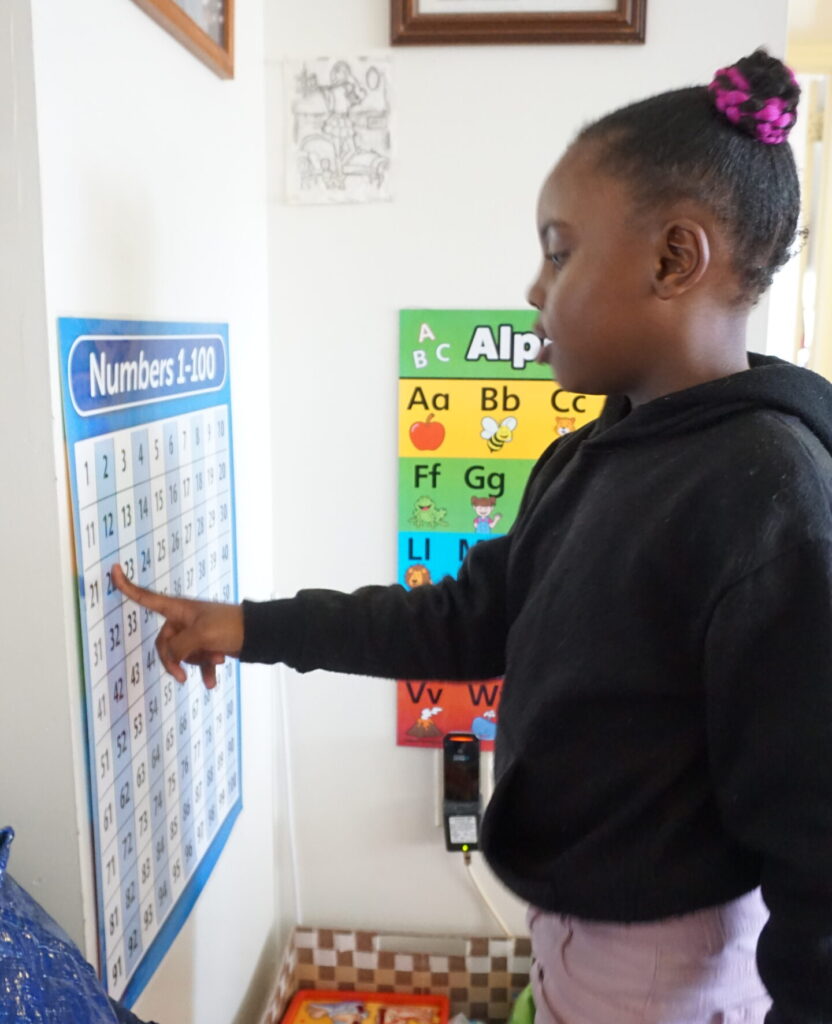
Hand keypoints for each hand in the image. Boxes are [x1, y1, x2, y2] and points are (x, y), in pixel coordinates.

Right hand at [111, 564, 243, 688]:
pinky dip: (204, 672)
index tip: (113, 569)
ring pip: (182, 655)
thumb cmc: (230, 627)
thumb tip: (172, 657)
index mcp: (178, 609)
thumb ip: (179, 647)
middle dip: (174, 660)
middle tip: (182, 676)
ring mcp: (195, 633)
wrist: (257, 634)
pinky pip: (197, 662)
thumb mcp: (201, 636)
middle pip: (164, 644)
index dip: (128, 585)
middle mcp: (183, 619)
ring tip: (216, 662)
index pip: (146, 597)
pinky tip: (211, 684)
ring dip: (196, 663)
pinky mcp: (207, 645)